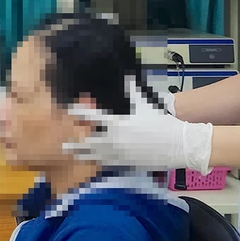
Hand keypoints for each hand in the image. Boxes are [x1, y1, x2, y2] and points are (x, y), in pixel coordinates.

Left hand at [63, 78, 212, 171]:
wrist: (176, 144)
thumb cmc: (159, 121)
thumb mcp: (144, 104)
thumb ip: (132, 90)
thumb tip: (128, 76)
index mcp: (116, 122)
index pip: (91, 117)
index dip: (78, 113)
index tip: (68, 111)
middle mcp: (113, 139)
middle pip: (87, 142)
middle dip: (75, 142)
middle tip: (64, 143)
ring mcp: (118, 154)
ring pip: (95, 155)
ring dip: (83, 154)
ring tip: (72, 154)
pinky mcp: (125, 164)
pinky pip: (107, 164)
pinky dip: (98, 162)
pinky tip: (91, 161)